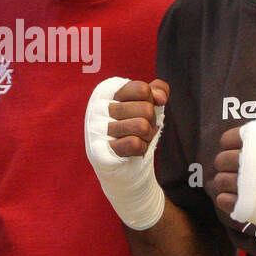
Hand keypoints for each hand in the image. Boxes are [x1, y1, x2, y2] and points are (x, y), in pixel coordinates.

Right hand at [83, 77, 168, 230]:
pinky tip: (131, 151)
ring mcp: (95, 129)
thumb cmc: (135, 129)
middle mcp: (96, 107)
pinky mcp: (98, 151)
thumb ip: (158, 90)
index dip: (152, 102)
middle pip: (147, 108)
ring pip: (142, 126)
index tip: (141, 110)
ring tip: (137, 139)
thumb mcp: (148, 103)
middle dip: (151, 122)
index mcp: (106, 91)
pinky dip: (141, 149)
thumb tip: (160, 98)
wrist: (123, 166)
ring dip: (147, 137)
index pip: (142, 89)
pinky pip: (134, 144)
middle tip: (141, 129)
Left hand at [212, 126, 242, 214]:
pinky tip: (237, 199)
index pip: (227, 139)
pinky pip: (222, 201)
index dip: (229, 145)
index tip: (240, 150)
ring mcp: (249, 184)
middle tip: (239, 170)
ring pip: (219, 181)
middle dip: (225, 166)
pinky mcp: (249, 206)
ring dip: (225, 184)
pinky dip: (226, 200)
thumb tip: (239, 137)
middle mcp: (252, 160)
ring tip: (240, 186)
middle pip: (220, 161)